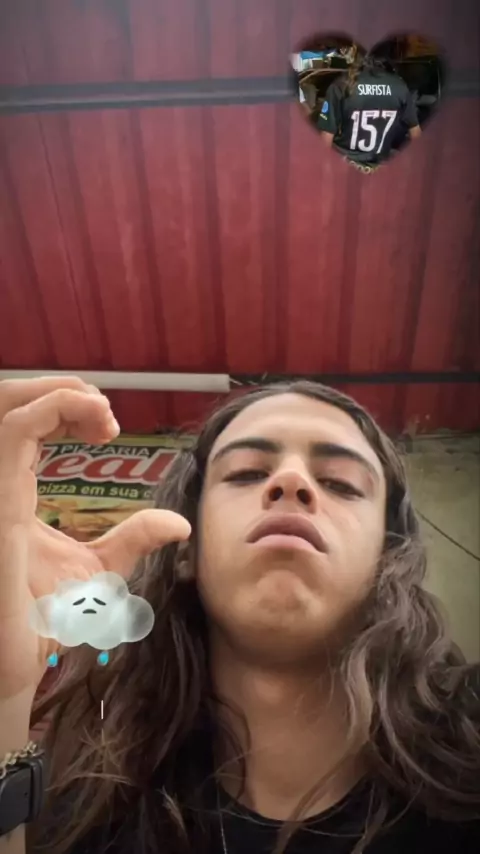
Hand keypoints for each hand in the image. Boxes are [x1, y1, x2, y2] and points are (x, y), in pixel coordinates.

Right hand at [0, 377, 190, 699]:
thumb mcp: (101, 572)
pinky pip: (15, 429)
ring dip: (59, 391)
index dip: (66, 405)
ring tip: (101, 413)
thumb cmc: (45, 622)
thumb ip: (134, 540)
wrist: (16, 666)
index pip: (23, 419)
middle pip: (7, 398)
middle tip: (105, 415)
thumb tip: (179, 524)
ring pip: (6, 401)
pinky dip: (58, 407)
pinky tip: (96, 426)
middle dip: (61, 389)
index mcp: (11, 490)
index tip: (110, 429)